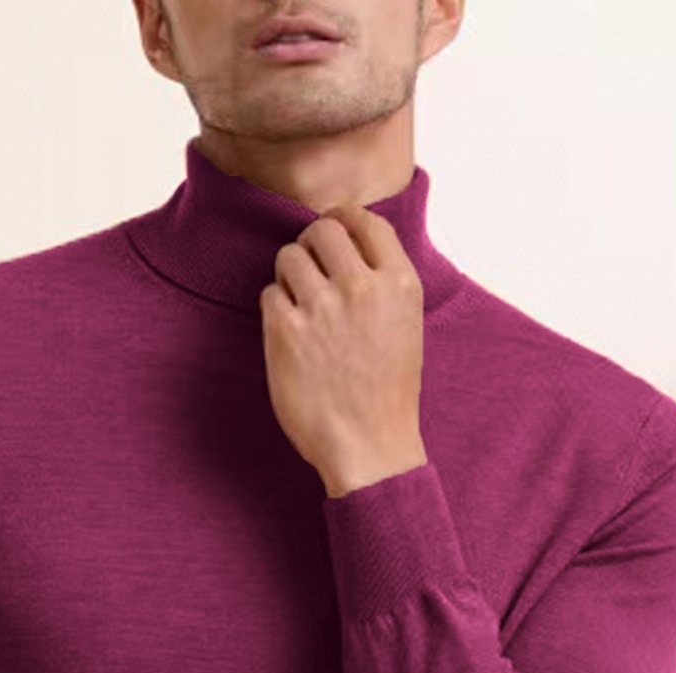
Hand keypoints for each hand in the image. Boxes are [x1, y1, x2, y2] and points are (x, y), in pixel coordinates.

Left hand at [259, 201, 428, 497]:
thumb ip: (383, 283)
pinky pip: (269, 294)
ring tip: (298, 306)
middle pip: (323, 230)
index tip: (333, 233)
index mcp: (400, 283)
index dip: (343, 221)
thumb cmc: (387, 394)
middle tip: (309, 270)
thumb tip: (351, 248)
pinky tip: (288, 334)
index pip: (366, 221)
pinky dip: (275, 308)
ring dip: (289, 275)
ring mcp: (321, 309)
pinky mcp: (285, 333)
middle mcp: (361, 288)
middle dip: (311, 244)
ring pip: (290, 256)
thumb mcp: (406, 326)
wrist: (370, 447)